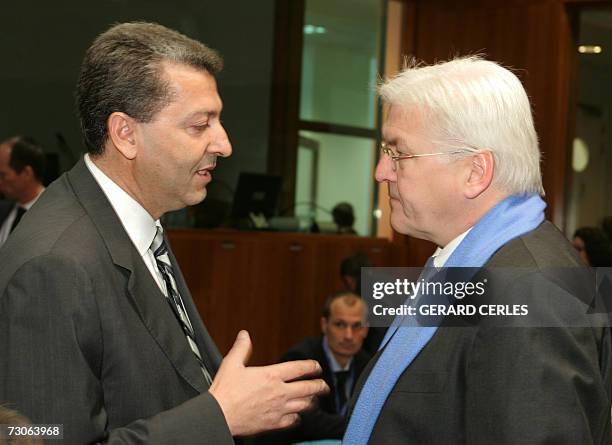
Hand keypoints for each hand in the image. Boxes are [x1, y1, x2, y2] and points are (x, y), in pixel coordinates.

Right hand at [209, 330, 328, 436]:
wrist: (218, 416)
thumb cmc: (224, 392)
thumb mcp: (232, 364)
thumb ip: (241, 348)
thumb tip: (244, 335)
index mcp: (271, 375)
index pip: (300, 368)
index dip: (312, 366)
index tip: (317, 367)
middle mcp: (279, 392)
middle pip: (309, 388)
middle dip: (320, 386)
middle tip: (324, 386)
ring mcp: (279, 409)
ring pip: (305, 405)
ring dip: (312, 401)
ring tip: (314, 399)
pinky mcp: (274, 424)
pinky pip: (294, 420)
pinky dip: (298, 417)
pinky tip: (297, 415)